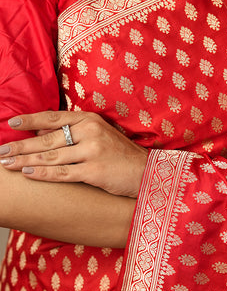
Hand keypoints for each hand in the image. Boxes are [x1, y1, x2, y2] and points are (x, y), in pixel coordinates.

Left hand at [0, 111, 148, 197]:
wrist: (147, 173)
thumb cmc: (122, 156)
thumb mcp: (102, 135)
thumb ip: (76, 131)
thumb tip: (44, 132)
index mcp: (90, 120)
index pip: (53, 117)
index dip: (30, 121)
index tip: (11, 124)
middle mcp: (90, 132)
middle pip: (47, 139)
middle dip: (20, 146)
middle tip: (1, 151)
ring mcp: (92, 151)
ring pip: (51, 156)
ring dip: (25, 160)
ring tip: (7, 164)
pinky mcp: (94, 171)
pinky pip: (61, 173)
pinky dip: (42, 173)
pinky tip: (27, 172)